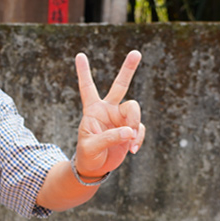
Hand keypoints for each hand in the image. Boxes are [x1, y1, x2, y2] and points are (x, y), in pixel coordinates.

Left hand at [74, 50, 144, 176]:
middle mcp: (108, 110)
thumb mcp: (91, 147)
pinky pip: (139, 129)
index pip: (87, 87)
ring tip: (131, 141)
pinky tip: (133, 149)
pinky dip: (139, 138)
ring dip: (135, 124)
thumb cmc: (87, 155)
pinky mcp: (130, 130)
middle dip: (128, 69)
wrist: (95, 168)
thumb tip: (130, 131)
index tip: (79, 55)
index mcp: (92, 110)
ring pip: (135, 110)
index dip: (84, 72)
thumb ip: (109, 138)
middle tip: (136, 52)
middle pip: (120, 85)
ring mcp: (120, 119)